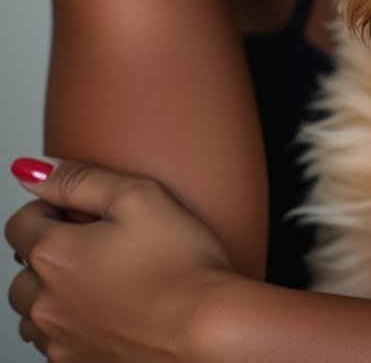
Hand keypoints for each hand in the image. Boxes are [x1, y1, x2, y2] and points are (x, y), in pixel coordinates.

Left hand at [5, 159, 235, 361]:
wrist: (205, 331)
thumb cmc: (180, 264)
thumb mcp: (138, 196)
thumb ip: (79, 180)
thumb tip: (32, 171)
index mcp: (55, 255)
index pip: (20, 222)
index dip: (50, 208)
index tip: (82, 211)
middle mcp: (47, 303)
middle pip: (23, 271)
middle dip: (49, 253)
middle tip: (98, 245)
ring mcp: (61, 340)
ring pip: (33, 312)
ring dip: (53, 293)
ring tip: (103, 280)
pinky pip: (55, 343)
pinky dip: (70, 325)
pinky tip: (109, 312)